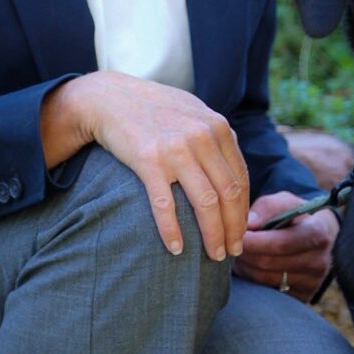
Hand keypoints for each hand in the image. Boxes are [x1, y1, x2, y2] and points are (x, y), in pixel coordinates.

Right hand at [42, 72, 247, 259]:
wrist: (110, 98)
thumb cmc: (154, 109)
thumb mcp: (194, 113)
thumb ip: (217, 138)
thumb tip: (235, 173)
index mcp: (218, 128)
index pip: (240, 178)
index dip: (244, 210)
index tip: (241, 231)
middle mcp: (202, 137)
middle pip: (229, 194)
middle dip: (234, 228)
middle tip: (233, 251)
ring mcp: (176, 149)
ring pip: (205, 204)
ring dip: (212, 236)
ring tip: (214, 255)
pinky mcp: (148, 161)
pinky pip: (165, 205)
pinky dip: (172, 231)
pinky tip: (177, 249)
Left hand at [235, 190, 338, 300]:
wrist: (314, 238)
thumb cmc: (295, 216)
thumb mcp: (285, 202)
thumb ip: (268, 208)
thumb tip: (250, 225)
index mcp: (320, 233)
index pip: (283, 242)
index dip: (257, 241)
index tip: (239, 236)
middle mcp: (320, 261)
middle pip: (270, 263)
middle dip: (246, 253)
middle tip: (231, 244)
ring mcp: (313, 283)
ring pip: (264, 278)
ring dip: (245, 266)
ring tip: (239, 254)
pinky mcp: (303, 297)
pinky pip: (267, 292)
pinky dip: (252, 279)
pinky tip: (250, 267)